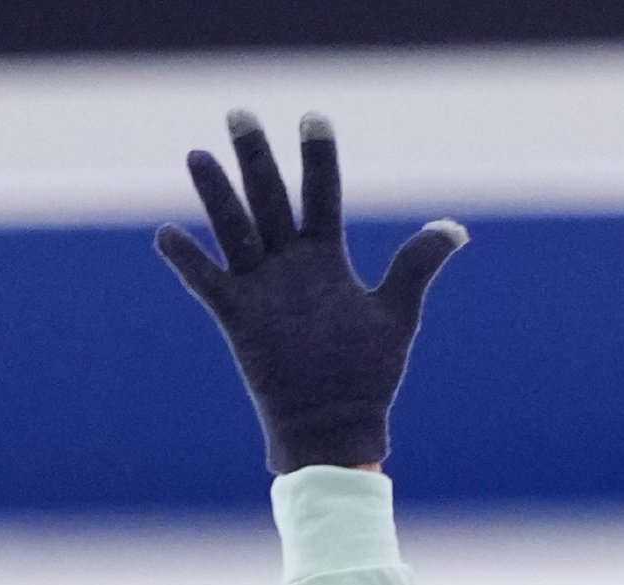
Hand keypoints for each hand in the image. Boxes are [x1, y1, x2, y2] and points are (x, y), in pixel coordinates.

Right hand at [156, 112, 465, 474]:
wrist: (336, 432)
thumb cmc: (368, 379)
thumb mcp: (396, 316)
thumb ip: (416, 266)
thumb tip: (456, 230)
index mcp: (326, 258)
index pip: (321, 194)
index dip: (318, 157)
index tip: (313, 117)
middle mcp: (290, 265)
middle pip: (269, 198)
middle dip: (255, 157)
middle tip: (239, 113)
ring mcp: (262, 290)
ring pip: (235, 229)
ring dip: (216, 194)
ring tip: (198, 156)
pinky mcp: (239, 319)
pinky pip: (208, 284)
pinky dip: (187, 261)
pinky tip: (167, 234)